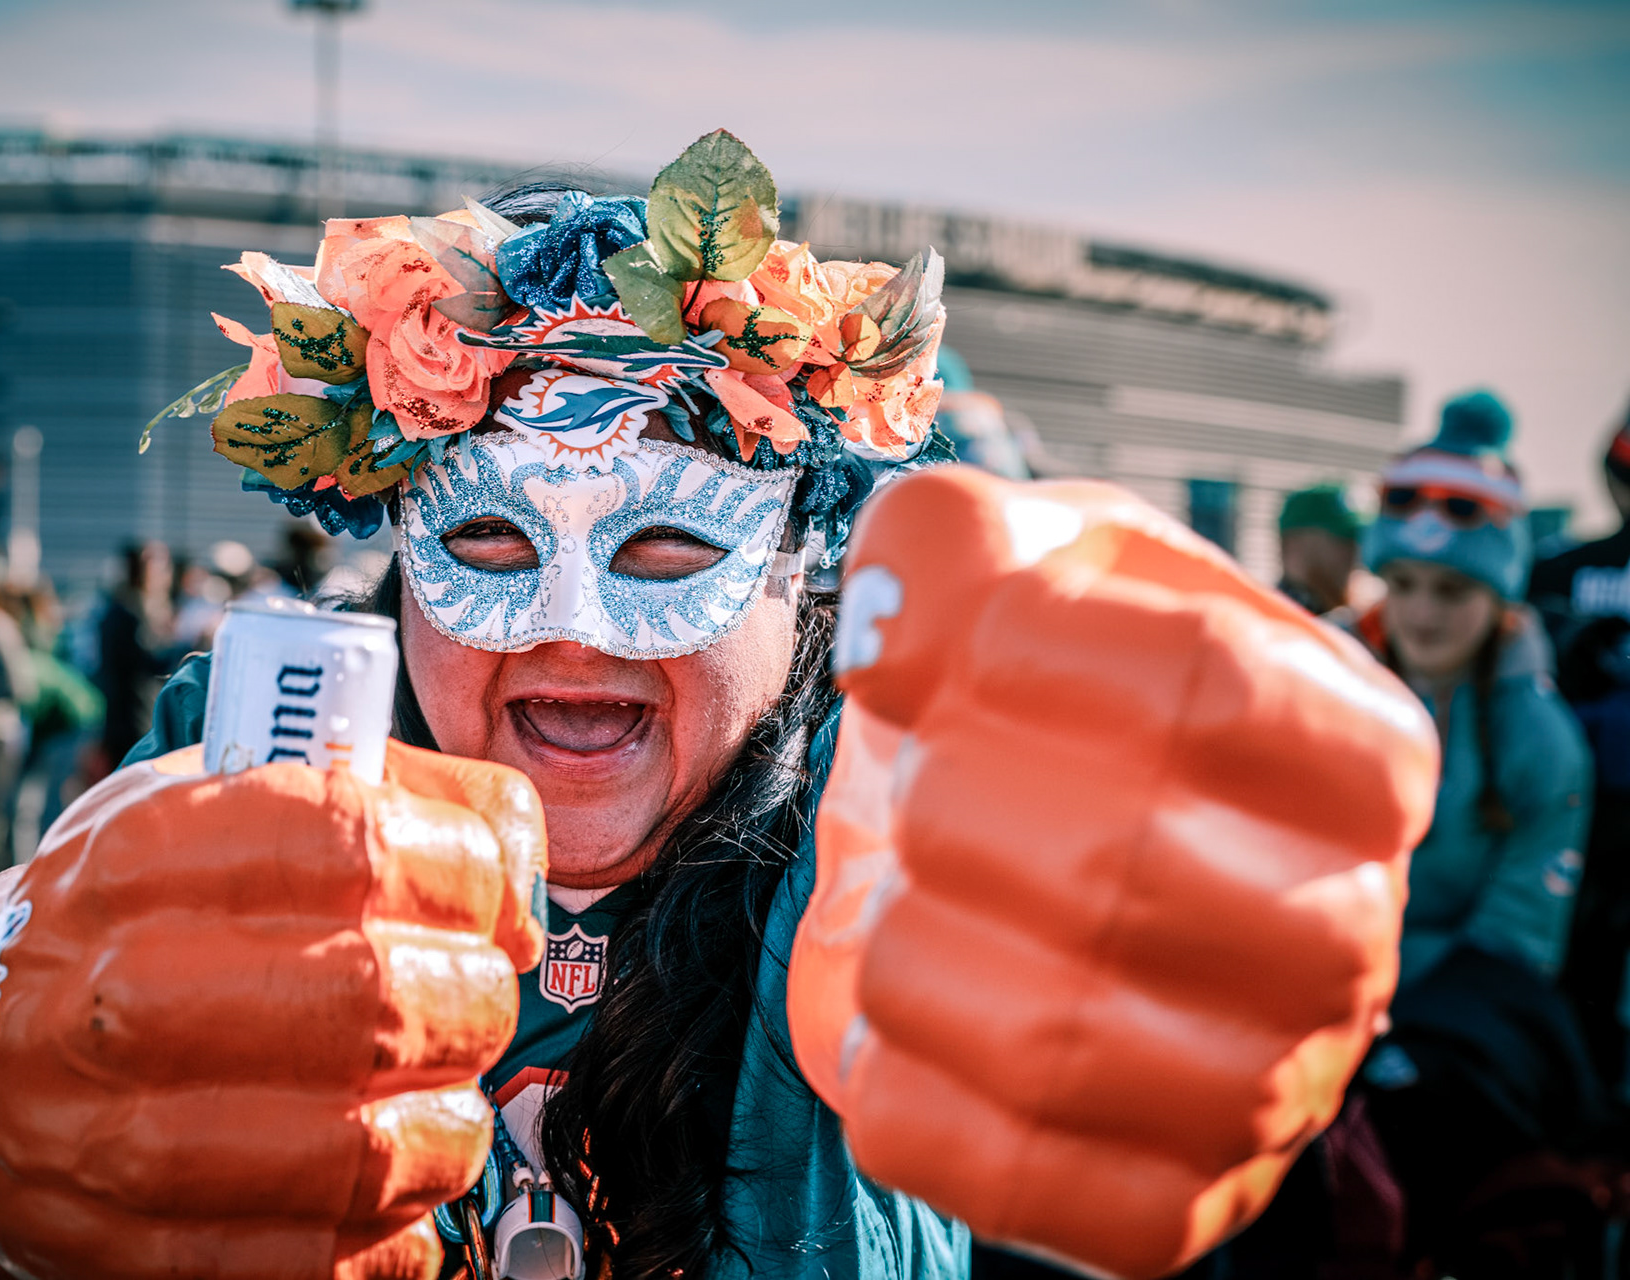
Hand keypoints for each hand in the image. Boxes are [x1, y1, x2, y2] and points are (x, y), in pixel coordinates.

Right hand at [0, 740, 545, 1279]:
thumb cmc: (135, 917)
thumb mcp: (227, 800)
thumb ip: (398, 794)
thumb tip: (519, 882)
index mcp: (143, 854)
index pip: (362, 844)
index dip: (469, 875)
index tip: (486, 899)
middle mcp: (116, 993)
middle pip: (382, 1000)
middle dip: (473, 1003)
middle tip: (470, 1001)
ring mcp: (112, 1140)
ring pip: (369, 1148)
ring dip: (451, 1125)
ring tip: (440, 1095)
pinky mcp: (132, 1257)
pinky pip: (329, 1262)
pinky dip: (400, 1230)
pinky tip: (392, 1184)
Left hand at [790, 468, 1438, 1277]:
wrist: (1015, 864)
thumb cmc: (1032, 705)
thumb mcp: (1012, 568)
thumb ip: (945, 541)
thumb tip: (892, 636)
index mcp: (1355, 750)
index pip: (1205, 686)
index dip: (1035, 655)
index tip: (963, 658)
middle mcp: (1347, 931)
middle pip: (1114, 867)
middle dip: (949, 810)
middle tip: (919, 791)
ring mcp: (1271, 1088)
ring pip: (1048, 1041)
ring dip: (907, 951)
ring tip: (903, 904)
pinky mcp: (1173, 1204)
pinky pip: (1006, 1177)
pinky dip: (900, 1091)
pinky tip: (901, 1024)